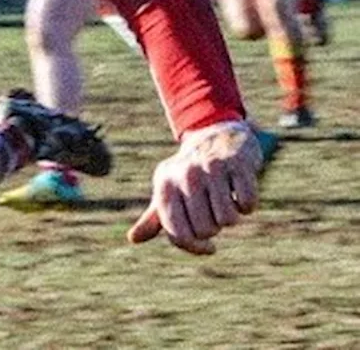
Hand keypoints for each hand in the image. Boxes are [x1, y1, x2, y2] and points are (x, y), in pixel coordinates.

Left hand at [128, 121, 262, 254]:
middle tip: (215, 212)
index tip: (209, 247)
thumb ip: (154, 218)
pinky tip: (241, 193)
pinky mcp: (236, 163)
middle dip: (215, 228)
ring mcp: (210, 168)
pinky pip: (247, 203)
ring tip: (227, 202)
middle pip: (205, 230)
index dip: (195, 247)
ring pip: (227, 219)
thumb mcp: (168, 190)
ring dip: (232, 217)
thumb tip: (133, 238)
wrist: (216, 134)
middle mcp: (185, 175)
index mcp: (165, 185)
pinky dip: (248, 204)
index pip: (178, 233)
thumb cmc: (190, 172)